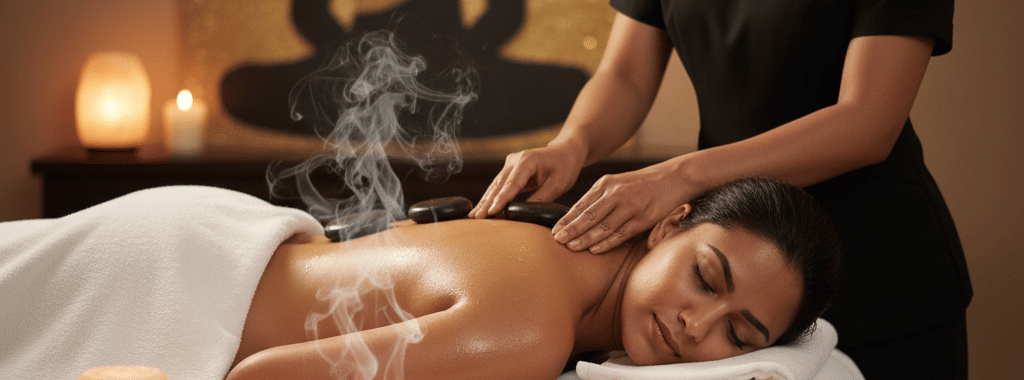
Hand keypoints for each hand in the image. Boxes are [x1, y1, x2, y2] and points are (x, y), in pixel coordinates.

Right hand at [470, 144, 584, 218]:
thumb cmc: (565, 167)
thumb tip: (523, 214)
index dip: (501, 199)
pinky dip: (491, 197)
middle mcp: (515, 160)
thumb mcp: (558, 185)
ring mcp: (510, 163)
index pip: (512, 184)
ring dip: (485, 201)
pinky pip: (499, 185)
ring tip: (473, 216)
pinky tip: (483, 209)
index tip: (491, 212)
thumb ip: (540, 198)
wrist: (565, 151)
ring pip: (495, 185)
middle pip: (499, 185)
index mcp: (528, 161)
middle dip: (487, 202)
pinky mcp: (509, 169)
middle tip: (475, 218)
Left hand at [552, 161, 697, 253]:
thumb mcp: (618, 184)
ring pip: (603, 226)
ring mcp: (630, 206)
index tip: (553, 231)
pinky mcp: (644, 217)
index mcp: (606, 184)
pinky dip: (607, 242)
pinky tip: (595, 249)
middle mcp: (616, 193)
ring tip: (571, 247)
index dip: (566, 219)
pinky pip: (622, 233)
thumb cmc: (642, 184)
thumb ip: (600, 198)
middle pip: (588, 215)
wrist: (674, 176)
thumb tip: (578, 217)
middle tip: (556, 240)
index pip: (581, 205)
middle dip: (571, 229)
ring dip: (585, 238)